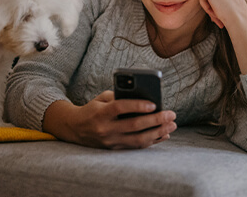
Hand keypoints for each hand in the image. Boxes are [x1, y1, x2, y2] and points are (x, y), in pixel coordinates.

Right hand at [56, 91, 176, 148]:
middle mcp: (105, 129)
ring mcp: (110, 141)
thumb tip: (144, 98)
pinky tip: (164, 135)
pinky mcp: (115, 149)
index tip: (154, 104)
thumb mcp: (102, 98)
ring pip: (138, 140)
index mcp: (100, 113)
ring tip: (172, 125)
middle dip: (155, 120)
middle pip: (134, 126)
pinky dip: (152, 141)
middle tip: (171, 114)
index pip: (120, 108)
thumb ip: (119, 97)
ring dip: (158, 132)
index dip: (137, 106)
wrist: (75, 128)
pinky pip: (136, 146)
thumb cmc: (93, 109)